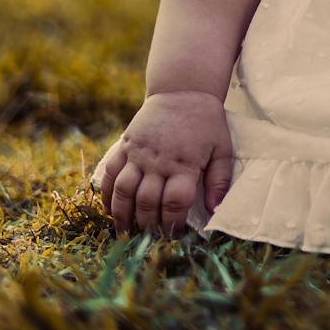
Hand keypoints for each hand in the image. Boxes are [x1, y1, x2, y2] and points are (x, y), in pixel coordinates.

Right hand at [89, 89, 234, 237]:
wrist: (182, 89)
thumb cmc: (206, 122)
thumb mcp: (222, 148)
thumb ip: (220, 179)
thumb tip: (215, 209)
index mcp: (184, 163)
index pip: (174, 203)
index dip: (172, 224)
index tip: (174, 236)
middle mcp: (158, 161)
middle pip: (146, 202)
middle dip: (147, 226)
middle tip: (149, 239)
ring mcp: (138, 153)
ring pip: (124, 191)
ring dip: (122, 216)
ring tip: (125, 234)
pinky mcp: (125, 146)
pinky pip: (111, 174)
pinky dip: (107, 194)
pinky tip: (109, 210)